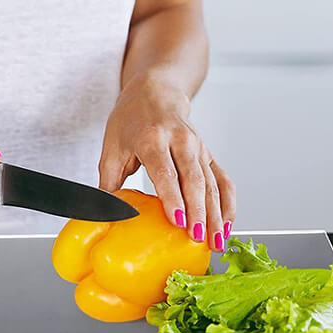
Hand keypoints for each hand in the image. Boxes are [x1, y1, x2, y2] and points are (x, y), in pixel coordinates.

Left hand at [99, 75, 235, 250]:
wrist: (156, 92)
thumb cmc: (131, 120)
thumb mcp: (112, 147)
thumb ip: (109, 182)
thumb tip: (104, 214)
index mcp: (152, 138)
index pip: (165, 171)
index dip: (173, 198)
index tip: (178, 221)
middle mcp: (180, 141)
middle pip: (193, 180)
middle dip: (198, 212)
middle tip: (198, 238)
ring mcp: (198, 148)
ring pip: (211, 183)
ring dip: (216, 214)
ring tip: (216, 241)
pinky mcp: (209, 155)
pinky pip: (223, 181)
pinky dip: (228, 204)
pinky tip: (226, 226)